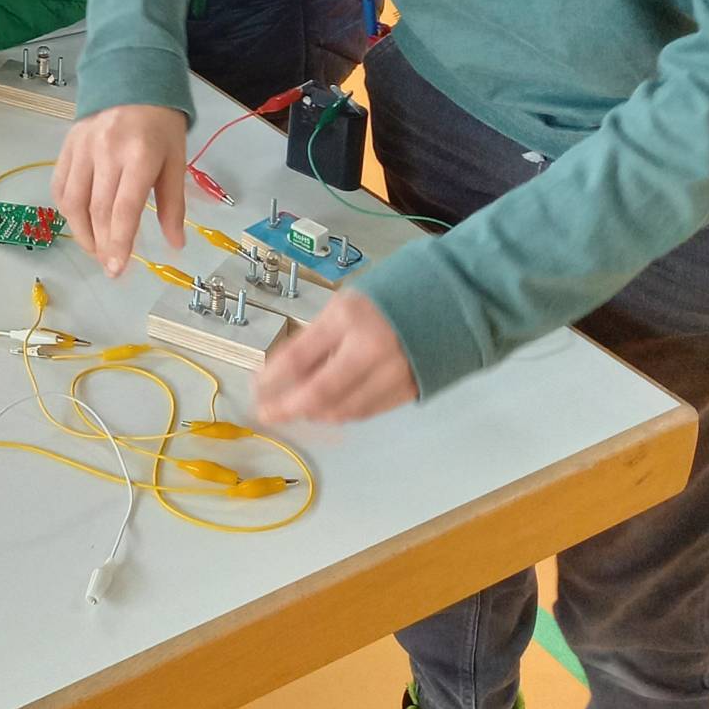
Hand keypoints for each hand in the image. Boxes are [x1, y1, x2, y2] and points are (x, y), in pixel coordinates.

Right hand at [54, 105, 187, 275]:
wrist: (133, 80)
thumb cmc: (161, 126)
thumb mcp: (177, 162)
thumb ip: (173, 205)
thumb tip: (175, 243)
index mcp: (140, 155)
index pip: (124, 208)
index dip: (119, 242)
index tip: (117, 269)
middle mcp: (107, 152)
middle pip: (97, 209)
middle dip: (103, 245)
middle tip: (110, 267)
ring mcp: (83, 147)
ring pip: (73, 201)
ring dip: (82, 233)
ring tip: (95, 249)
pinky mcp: (67, 145)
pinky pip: (60, 185)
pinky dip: (66, 210)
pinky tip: (79, 223)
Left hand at [255, 288, 417, 424]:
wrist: (453, 299)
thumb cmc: (391, 295)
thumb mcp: (346, 304)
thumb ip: (319, 337)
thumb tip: (285, 371)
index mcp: (348, 317)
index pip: (298, 357)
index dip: (271, 378)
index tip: (255, 387)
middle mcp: (370, 349)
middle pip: (318, 394)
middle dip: (287, 408)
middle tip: (268, 413)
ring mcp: (392, 373)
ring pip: (342, 409)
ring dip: (313, 414)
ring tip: (296, 409)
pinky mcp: (409, 391)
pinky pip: (366, 411)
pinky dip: (342, 412)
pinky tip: (327, 409)